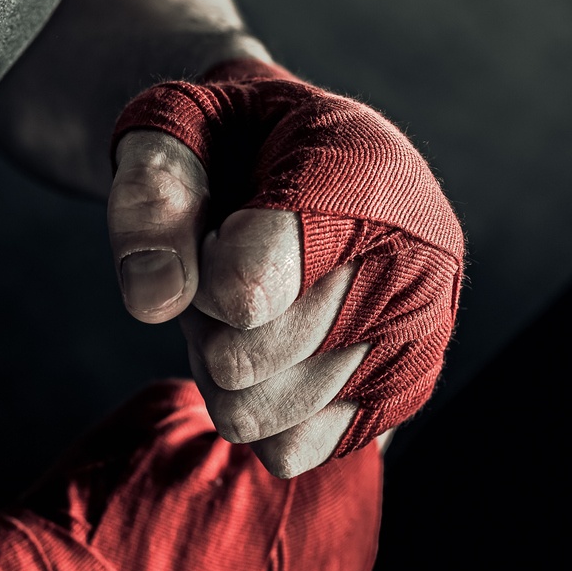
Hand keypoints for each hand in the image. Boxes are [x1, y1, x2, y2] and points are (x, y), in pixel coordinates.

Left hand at [108, 60, 464, 476]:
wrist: (318, 159)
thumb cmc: (242, 138)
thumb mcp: (178, 122)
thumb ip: (152, 194)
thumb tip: (154, 300)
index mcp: (362, 174)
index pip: (247, 289)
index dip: (195, 272)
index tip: (215, 229)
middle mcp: (414, 261)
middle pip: (241, 360)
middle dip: (203, 319)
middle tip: (220, 268)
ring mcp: (419, 335)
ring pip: (256, 414)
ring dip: (225, 368)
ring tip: (250, 307)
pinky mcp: (404, 392)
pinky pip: (291, 449)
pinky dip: (263, 410)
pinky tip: (278, 351)